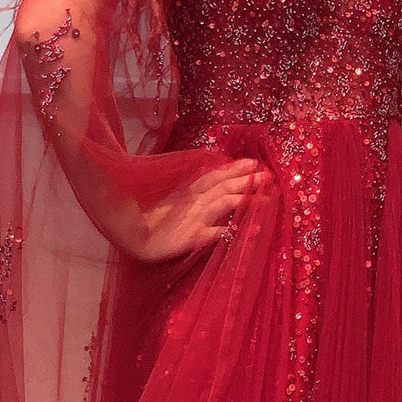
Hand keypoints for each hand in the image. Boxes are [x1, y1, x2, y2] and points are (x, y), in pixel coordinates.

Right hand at [129, 158, 272, 262]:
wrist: (133, 238)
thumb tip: (204, 188)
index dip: (234, 169)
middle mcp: (193, 201)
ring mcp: (193, 218)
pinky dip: (236, 229)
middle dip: (246, 180)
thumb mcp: (169, 203)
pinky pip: (217, 232)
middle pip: (223, 186)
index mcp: (187, 193)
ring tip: (267, 200)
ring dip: (246, 199)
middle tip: (268, 175)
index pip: (214, 176)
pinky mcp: (192, 236)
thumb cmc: (149, 222)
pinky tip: (253, 229)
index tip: (252, 163)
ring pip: (224, 203)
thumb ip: (187, 195)